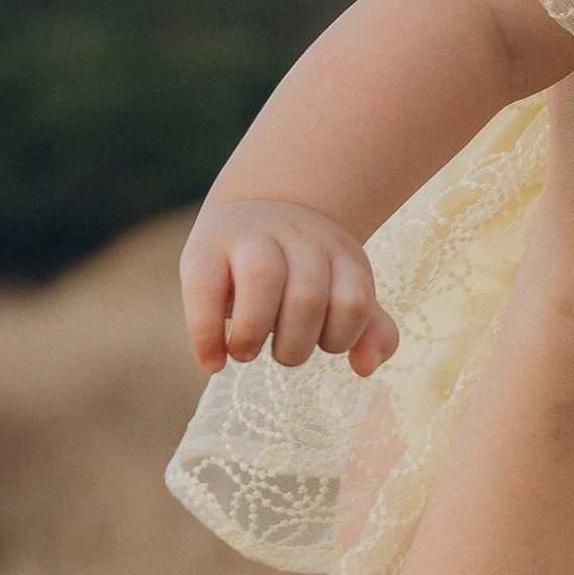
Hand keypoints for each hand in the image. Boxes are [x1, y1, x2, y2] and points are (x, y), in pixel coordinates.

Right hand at [179, 195, 399, 376]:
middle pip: (307, 296)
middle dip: (295, 346)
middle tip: (282, 353)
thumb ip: (370, 329)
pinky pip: (204, 291)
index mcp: (338, 251)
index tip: (325, 345)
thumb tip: (364, 367)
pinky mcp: (203, 249)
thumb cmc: (306, 270)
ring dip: (255, 334)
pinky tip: (214, 363)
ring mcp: (249, 239)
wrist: (258, 206)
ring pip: (264, 279)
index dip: (342, 337)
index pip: (354, 301)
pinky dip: (206, 336)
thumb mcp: (345, 288)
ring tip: (246, 353)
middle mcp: (296, 238)